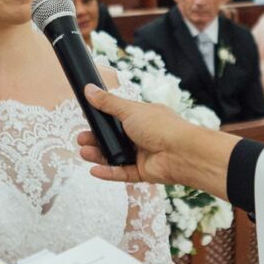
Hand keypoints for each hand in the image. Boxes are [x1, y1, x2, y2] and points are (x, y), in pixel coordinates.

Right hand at [76, 84, 237, 198]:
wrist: (181, 152)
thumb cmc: (161, 126)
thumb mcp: (130, 110)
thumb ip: (108, 103)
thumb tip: (90, 89)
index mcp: (141, 118)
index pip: (117, 118)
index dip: (102, 120)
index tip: (87, 120)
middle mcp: (141, 136)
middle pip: (113, 139)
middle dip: (96, 139)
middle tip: (81, 138)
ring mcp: (142, 155)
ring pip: (115, 157)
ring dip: (98, 156)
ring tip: (84, 152)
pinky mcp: (143, 172)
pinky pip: (122, 173)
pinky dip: (108, 172)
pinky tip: (94, 170)